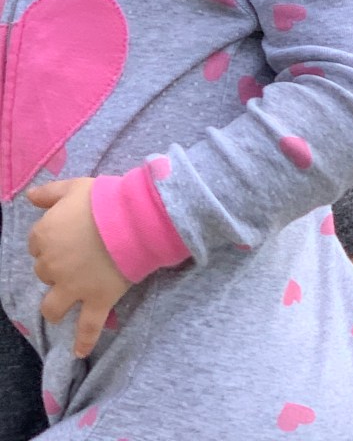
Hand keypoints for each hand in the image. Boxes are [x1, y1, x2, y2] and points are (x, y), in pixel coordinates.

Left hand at [27, 177, 130, 358]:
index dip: (52, 240)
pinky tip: (79, 352)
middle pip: (45, 272)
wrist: (134, 218)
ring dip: (57, 305)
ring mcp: (73, 287)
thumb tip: (30, 197)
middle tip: (79, 255)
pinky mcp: (96, 300)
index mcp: (45, 236)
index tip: (69, 235)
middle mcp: (53, 265)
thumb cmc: (105, 198)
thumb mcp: (75, 186)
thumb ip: (49, 193)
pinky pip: (87, 327)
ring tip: (66, 303)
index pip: (37, 243)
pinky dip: (83, 342)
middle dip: (57, 267)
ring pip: (53, 306)